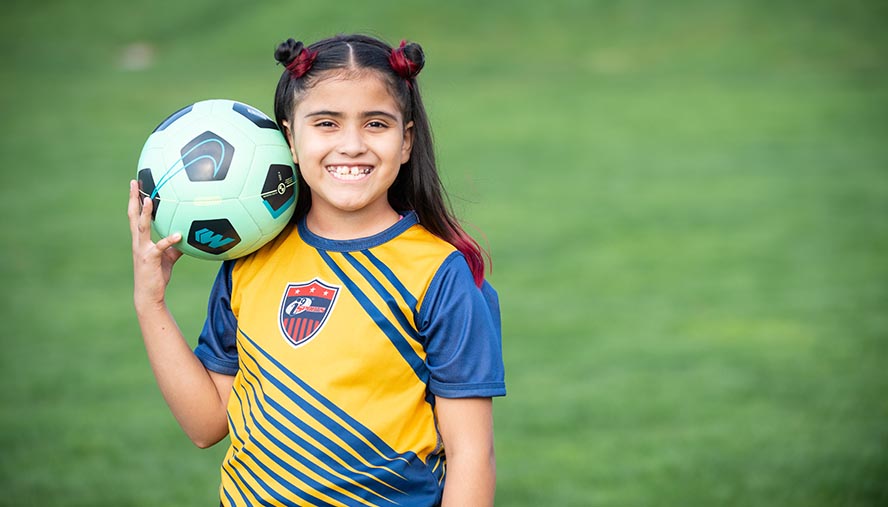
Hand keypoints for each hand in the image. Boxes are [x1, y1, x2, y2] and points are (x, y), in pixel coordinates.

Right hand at [128, 179, 182, 307]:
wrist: (149, 294)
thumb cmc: (157, 274)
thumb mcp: (168, 257)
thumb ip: (175, 245)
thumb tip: (187, 235)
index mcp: (140, 239)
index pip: (135, 215)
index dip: (135, 200)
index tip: (136, 184)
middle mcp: (138, 242)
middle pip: (132, 216)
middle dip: (133, 198)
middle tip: (134, 182)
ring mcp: (142, 250)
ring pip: (141, 228)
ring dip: (144, 213)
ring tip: (148, 199)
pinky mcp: (150, 259)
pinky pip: (160, 247)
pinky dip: (169, 240)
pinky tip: (178, 234)